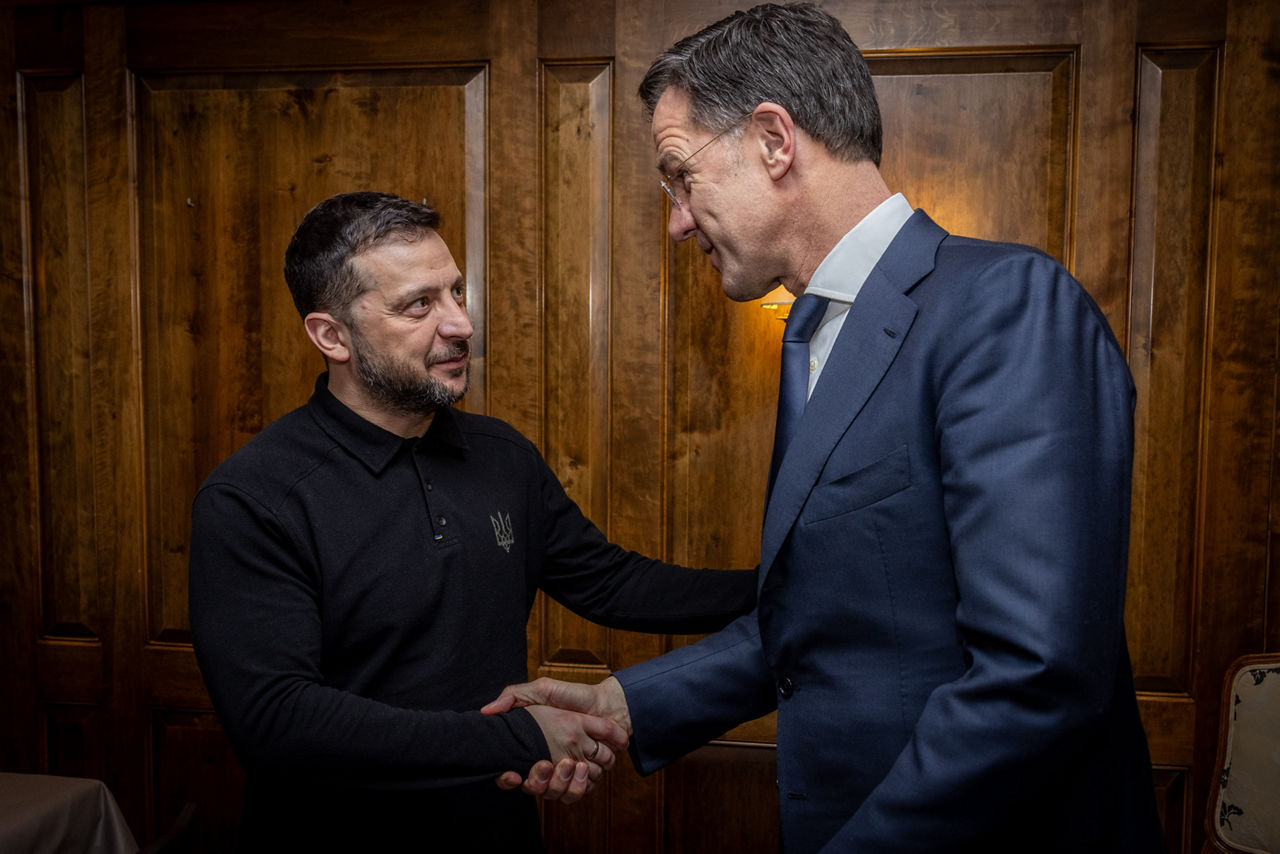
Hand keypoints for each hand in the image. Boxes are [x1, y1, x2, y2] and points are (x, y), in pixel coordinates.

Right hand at [484, 678, 632, 801]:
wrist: (607, 703)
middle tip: (545, 764)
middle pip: (537, 788)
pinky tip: (583, 767)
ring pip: (559, 793)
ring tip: (570, 763)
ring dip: (563, 782)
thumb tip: (486, 711)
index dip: (507, 780)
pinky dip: (582, 783)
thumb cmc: (572, 695)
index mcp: (536, 748)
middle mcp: (550, 763)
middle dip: (540, 782)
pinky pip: (582, 791)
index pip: (512, 775)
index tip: (513, 775)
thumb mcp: (541, 689)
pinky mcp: (589, 775)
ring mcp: (569, 771)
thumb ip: (513, 697)